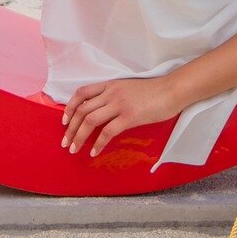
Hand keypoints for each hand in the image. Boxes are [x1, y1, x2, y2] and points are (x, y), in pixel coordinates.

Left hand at [61, 76, 184, 157]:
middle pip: (82, 110)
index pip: (81, 93)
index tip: (64, 121)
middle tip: (66, 142)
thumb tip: (103, 112)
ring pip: (90, 121)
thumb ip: (114, 97)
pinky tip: (94, 152)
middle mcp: (111, 93)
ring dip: (79, 137)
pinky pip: (107, 132)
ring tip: (74, 149)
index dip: (69, 107)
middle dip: (70, 128)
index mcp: (110, 85)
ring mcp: (119, 104)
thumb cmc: (154, 92)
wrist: (172, 91)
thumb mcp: (128, 89)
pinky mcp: (129, 116)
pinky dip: (98, 143)